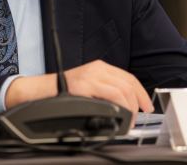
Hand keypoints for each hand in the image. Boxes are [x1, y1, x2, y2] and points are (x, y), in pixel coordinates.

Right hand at [5, 60, 153, 122]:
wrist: (40, 92)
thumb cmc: (63, 93)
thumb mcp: (87, 86)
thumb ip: (104, 91)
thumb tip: (124, 106)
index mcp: (99, 67)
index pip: (128, 77)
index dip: (140, 93)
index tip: (146, 105)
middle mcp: (96, 69)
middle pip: (128, 83)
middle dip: (138, 102)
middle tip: (140, 116)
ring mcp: (90, 77)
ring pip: (121, 90)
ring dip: (130, 108)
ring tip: (129, 120)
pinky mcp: (83, 87)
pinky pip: (109, 96)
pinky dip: (119, 107)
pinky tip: (119, 116)